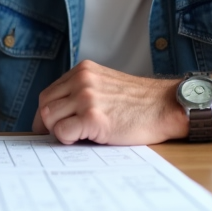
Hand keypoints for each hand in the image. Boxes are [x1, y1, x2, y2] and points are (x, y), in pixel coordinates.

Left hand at [31, 60, 184, 144]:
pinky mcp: (93, 117)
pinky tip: (85, 139)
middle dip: (48, 124)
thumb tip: (60, 114)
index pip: (49, 93)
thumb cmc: (140, 103)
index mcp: (83, 71)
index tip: (52, 127)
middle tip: (62, 137)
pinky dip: (67, 139)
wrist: (166, 106)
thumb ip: (84, 91)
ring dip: (59, 132)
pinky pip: (62, 132)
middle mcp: (81, 80)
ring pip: (49, 118)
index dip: (48, 113)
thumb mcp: (107, 84)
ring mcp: (86, 97)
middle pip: (44, 105)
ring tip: (78, 137)